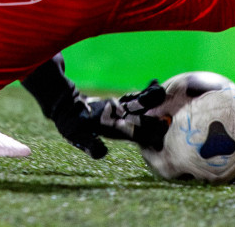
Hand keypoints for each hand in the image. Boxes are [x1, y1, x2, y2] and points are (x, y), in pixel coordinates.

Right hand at [50, 81, 168, 157]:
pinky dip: (143, 92)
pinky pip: (132, 97)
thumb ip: (89, 144)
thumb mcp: (75, 134)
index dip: (147, 132)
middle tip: (170, 113)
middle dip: (155, 117)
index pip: (133, 133)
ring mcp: (118, 112)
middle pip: (140, 120)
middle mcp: (119, 122)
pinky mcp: (116, 103)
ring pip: (138, 106)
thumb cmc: (69, 123)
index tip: (161, 130)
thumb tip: (103, 152)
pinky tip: (153, 82)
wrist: (64, 108)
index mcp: (113, 130)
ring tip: (163, 92)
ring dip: (151, 100)